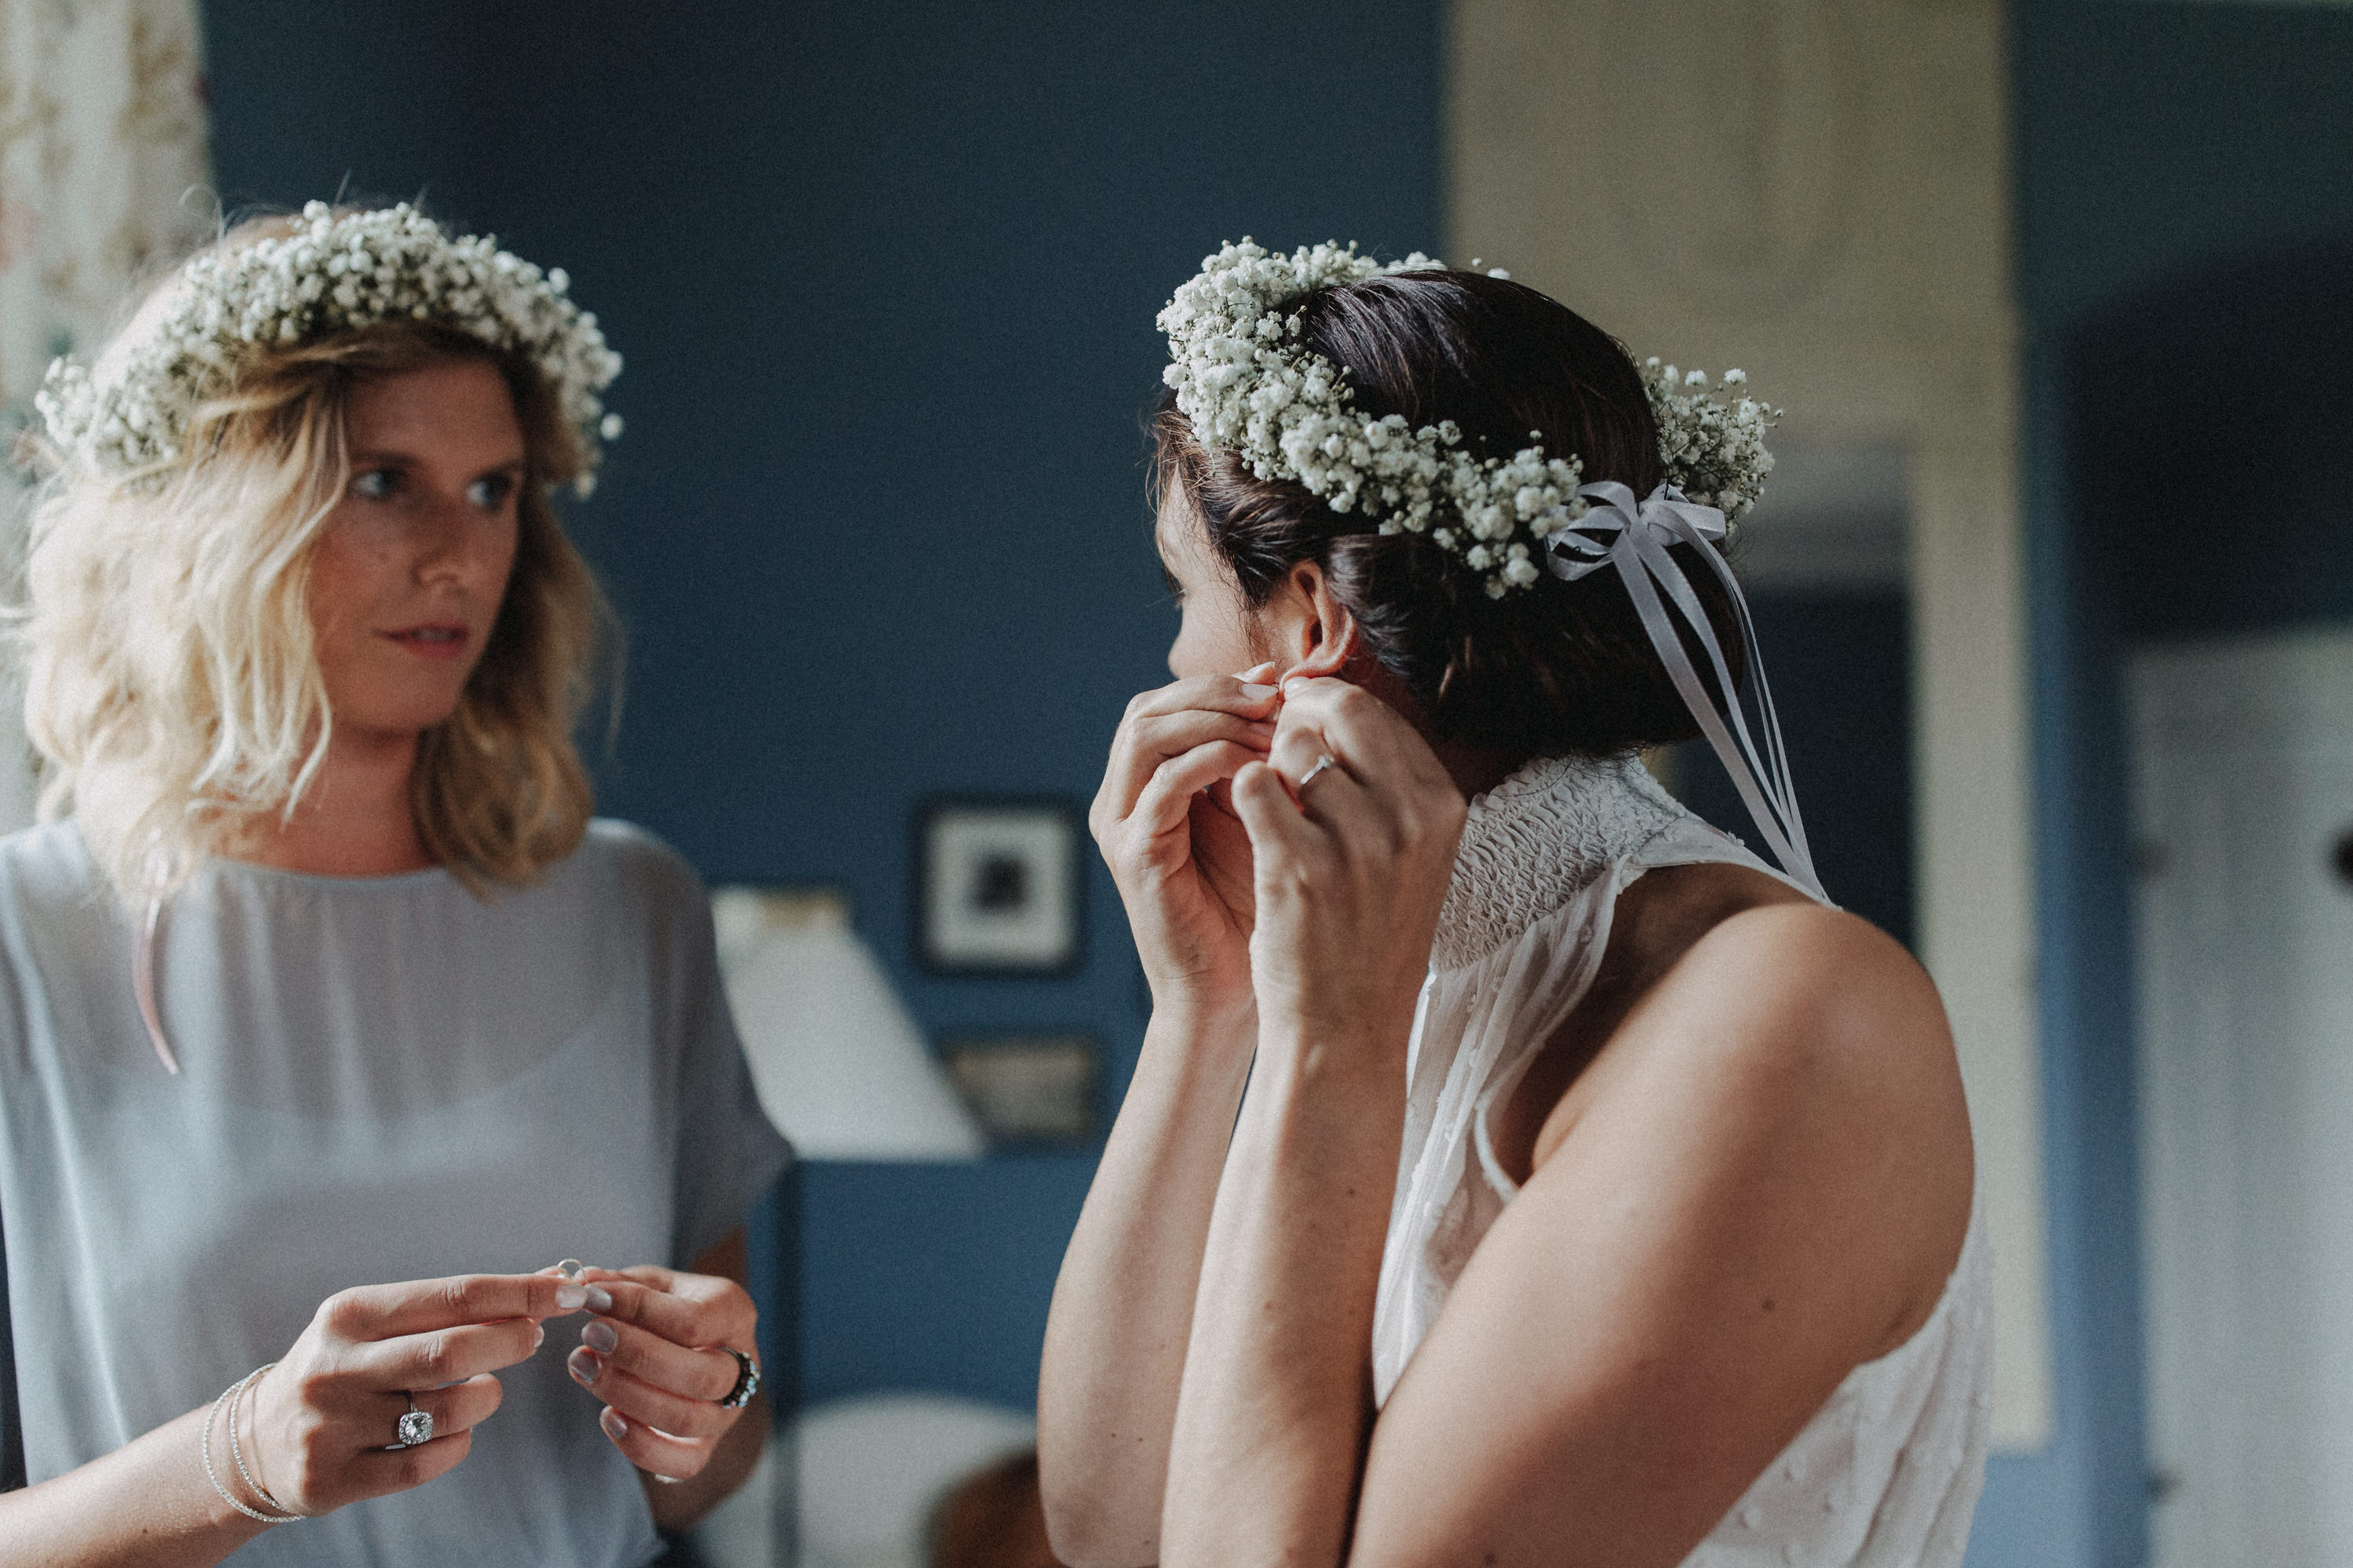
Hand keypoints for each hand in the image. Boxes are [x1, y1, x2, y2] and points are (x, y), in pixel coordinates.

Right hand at [241, 1272, 576, 1515]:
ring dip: (487, 1399)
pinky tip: (453, 1430)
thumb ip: (458, 1306)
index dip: (521, 1293)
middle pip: (453, 1352)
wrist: (255, 1441)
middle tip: (535, 1338)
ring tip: (484, 1389)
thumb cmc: (346, 1366)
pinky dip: (457, 1444)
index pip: (455, 1295)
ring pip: (447, 1412)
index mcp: (349, 1314)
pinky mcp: (333, 1479)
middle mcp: (335, 1367)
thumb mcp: (380, 1323)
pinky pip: (425, 1463)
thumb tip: (551, 1282)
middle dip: (512, 1342)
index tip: (570, 1290)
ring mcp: (331, 1427)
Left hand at [564, 1264, 758, 1481]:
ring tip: (582, 1366)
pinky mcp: (706, 1447)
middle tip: (589, 1335)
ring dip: (627, 1394)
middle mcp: (741, 1365)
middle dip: (637, 1357)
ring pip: (688, 1418)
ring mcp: (727, 1412)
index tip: (592, 1299)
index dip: (638, 1310)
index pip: (693, 1321)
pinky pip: (682, 1464)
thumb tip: (582, 1281)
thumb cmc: (669, 1309)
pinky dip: (640, 1445)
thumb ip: (620, 1284)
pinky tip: (607, 1417)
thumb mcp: (652, 1285)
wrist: (693, 1349)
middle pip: (700, 1375)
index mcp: (734, 1314)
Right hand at [1091, 666, 1281, 1019]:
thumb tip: (1289, 692)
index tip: (1281, 684)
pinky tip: (1256, 766)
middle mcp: (1122, 800)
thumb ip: (1259, 762)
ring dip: (1213, 719)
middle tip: (1274, 697)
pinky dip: (1209, 761)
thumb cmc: (1253, 909)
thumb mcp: (1260, 818)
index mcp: (1147, 786)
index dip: (1221, 685)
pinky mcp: (1135, 856)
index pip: (1167, 704)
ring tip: (1267, 726)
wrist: (1232, 993)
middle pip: (1149, 708)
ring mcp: (1121, 827)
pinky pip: (1162, 785)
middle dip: (1215, 693)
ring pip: (1146, 734)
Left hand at [1230, 677, 1466, 1048]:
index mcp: (1442, 805)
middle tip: (1272, 751)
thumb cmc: (1366, 933)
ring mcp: (1359, 843)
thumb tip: (1323, 698)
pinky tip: (1251, 829)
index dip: (1323, 706)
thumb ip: (1381, 777)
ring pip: (1290, 748)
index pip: (1376, 710)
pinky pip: (1253, 787)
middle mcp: (1410, 817)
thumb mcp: (1406, 851)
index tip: (1297, 721)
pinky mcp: (1301, 868)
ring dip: (1268, 769)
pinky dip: (1242, 797)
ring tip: (1274, 813)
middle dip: (1294, 719)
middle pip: (1338, 711)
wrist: (1346, 1028)